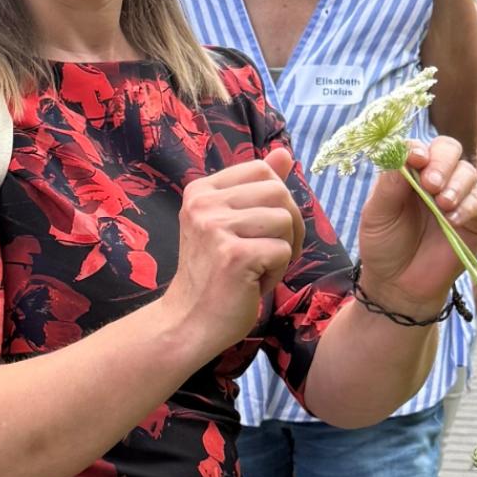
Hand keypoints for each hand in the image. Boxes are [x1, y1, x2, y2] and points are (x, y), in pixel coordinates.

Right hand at [159, 148, 304, 353]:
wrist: (188, 322)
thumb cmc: (213, 275)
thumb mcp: (230, 223)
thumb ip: (256, 188)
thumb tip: (285, 153)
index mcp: (201, 190)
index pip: (261, 169)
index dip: (275, 200)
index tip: (261, 229)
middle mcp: (204, 203)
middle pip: (278, 193)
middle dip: (287, 226)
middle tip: (268, 254)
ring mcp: (216, 227)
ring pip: (284, 221)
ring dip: (282, 251)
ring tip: (256, 269)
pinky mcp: (234, 255)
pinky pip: (284, 251)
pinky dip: (276, 273)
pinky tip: (252, 284)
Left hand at [355, 138, 476, 317]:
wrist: (398, 284)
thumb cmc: (384, 245)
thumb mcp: (377, 214)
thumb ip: (390, 184)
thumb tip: (403, 153)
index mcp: (408, 171)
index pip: (419, 147)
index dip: (418, 149)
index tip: (415, 159)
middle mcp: (435, 178)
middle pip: (448, 150)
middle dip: (442, 162)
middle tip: (430, 183)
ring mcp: (457, 196)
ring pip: (467, 172)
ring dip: (456, 184)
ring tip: (442, 204)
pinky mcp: (476, 219)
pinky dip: (469, 207)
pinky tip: (452, 219)